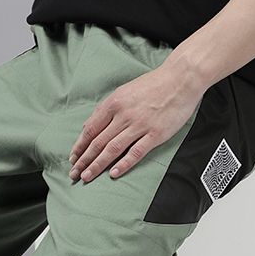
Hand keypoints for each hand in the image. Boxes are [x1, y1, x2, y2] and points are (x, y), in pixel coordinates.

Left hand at [68, 62, 203, 182]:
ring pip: (112, 149)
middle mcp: (124, 115)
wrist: (181, 79)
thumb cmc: (153, 84)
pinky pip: (136, 152)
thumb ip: (106, 108)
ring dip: (97, 165)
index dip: (80, 146)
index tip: (73, 158)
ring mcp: (139, 125)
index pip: (91, 129)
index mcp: (114, 103)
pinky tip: (113, 174)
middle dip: (84, 160)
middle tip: (73, 174)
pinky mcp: (156, 134)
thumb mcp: (124, 90)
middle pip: (98, 142)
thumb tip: (89, 125)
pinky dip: (123, 164)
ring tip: (87, 177)